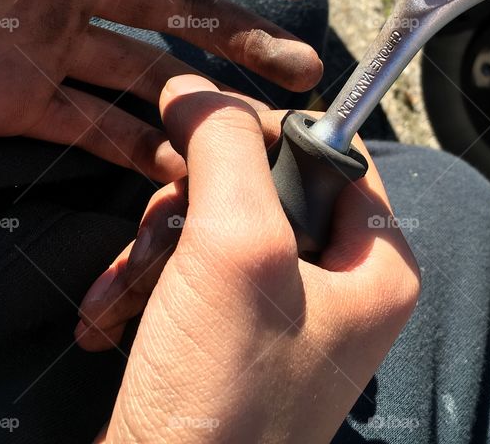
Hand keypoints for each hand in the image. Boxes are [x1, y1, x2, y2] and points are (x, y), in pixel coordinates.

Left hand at [0, 0, 322, 181]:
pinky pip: (95, 128)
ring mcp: (44, 41)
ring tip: (264, 121)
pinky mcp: (13, 103)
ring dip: (210, 96)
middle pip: (180, 5)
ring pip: (150, 72)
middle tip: (302, 65)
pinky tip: (187, 162)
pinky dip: (144, 149)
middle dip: (245, 34)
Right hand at [76, 75, 419, 443]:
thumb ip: (226, 151)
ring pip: (217, 229)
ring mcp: (285, 318)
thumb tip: (198, 92)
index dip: (267, 133)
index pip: (337, 154)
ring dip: (157, 248)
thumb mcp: (234, 248)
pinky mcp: (233, 342)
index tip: (203, 131)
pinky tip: (112, 318)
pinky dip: (145, 287)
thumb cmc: (219, 397)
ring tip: (129, 287)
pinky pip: (191, 277)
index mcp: (377, 266)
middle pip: (266, 189)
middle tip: (160, 228)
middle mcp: (341, 290)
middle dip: (193, 204)